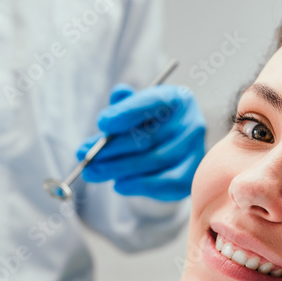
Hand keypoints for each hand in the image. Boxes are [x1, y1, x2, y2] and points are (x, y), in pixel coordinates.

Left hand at [76, 84, 205, 201]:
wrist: (174, 148)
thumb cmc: (149, 124)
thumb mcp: (136, 109)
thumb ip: (125, 104)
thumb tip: (118, 94)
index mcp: (176, 98)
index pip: (152, 102)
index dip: (126, 113)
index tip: (101, 123)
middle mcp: (192, 122)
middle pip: (149, 137)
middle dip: (112, 149)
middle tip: (85, 157)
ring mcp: (196, 149)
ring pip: (155, 161)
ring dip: (120, 169)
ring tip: (93, 172)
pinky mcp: (192, 174)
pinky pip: (167, 182)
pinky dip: (141, 185)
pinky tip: (118, 185)